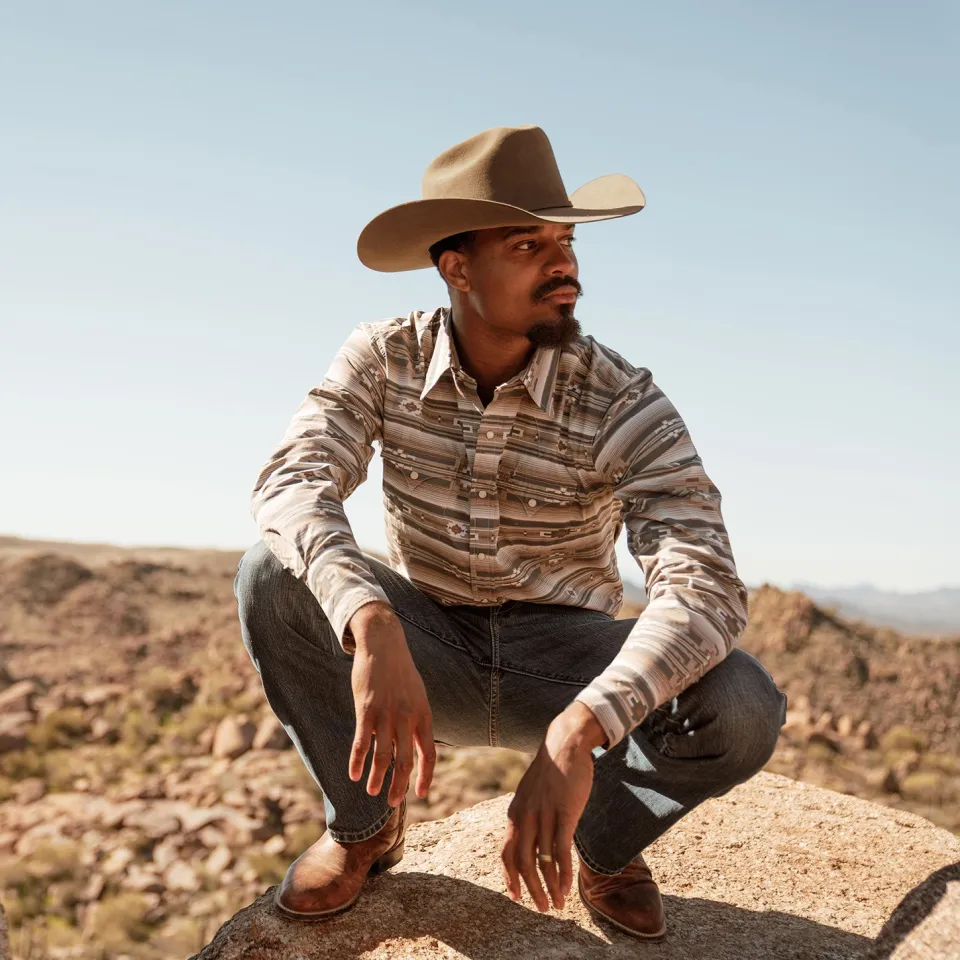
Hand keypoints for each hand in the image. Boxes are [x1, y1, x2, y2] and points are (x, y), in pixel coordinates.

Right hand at [347, 601, 436, 806]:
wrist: (384, 645)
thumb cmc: (401, 672)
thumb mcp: (418, 695)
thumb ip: (418, 720)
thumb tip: (418, 745)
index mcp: (423, 715)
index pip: (429, 754)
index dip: (426, 776)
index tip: (422, 794)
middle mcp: (407, 718)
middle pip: (405, 761)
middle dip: (399, 786)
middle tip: (393, 804)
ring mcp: (386, 715)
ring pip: (382, 756)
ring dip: (377, 778)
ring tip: (372, 792)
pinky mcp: (366, 711)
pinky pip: (361, 743)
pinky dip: (357, 761)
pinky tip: (353, 774)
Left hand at [501, 702, 605, 911]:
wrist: (565, 745)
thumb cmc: (550, 772)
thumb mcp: (530, 795)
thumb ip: (527, 817)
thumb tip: (529, 840)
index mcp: (514, 814)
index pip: (506, 853)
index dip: (509, 878)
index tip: (516, 897)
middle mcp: (525, 817)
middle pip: (522, 863)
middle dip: (530, 889)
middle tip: (540, 907)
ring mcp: (544, 816)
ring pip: (542, 861)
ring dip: (548, 887)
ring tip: (556, 904)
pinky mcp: (564, 813)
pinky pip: (561, 851)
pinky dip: (562, 874)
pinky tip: (566, 888)